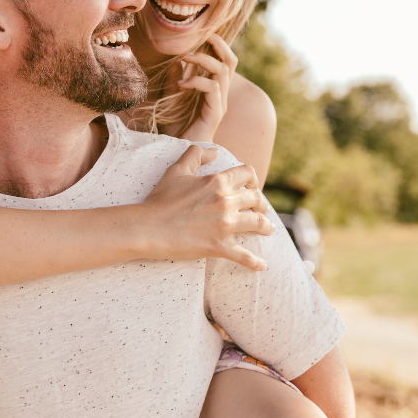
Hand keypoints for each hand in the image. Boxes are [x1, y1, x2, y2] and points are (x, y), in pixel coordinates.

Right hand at [139, 145, 274, 270]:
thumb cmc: (160, 199)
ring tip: (269, 230)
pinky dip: (255, 262)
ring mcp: (224, 225)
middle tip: (261, 210)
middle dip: (262, 204)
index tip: (253, 185)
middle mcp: (225, 201)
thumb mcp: (177, 170)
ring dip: (266, 227)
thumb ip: (196, 154)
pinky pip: (244, 255)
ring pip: (258, 224)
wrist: (148, 227)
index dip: (253, 178)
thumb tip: (215, 151)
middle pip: (256, 199)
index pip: (248, 174)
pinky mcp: (219, 246)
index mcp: (217, 181)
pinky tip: (262, 266)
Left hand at [178, 34, 237, 142]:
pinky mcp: (215, 114)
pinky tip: (181, 83)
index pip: (225, 61)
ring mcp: (219, 104)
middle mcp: (221, 95)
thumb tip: (176, 63)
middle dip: (219, 44)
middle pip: (230, 62)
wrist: (178, 153)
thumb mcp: (171, 99)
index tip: (203, 34)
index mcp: (214, 90)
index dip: (218, 45)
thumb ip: (174, 82)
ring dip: (203, 59)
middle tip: (201, 36)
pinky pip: (213, 88)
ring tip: (184, 56)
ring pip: (223, 71)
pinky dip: (197, 80)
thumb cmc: (176, 129)